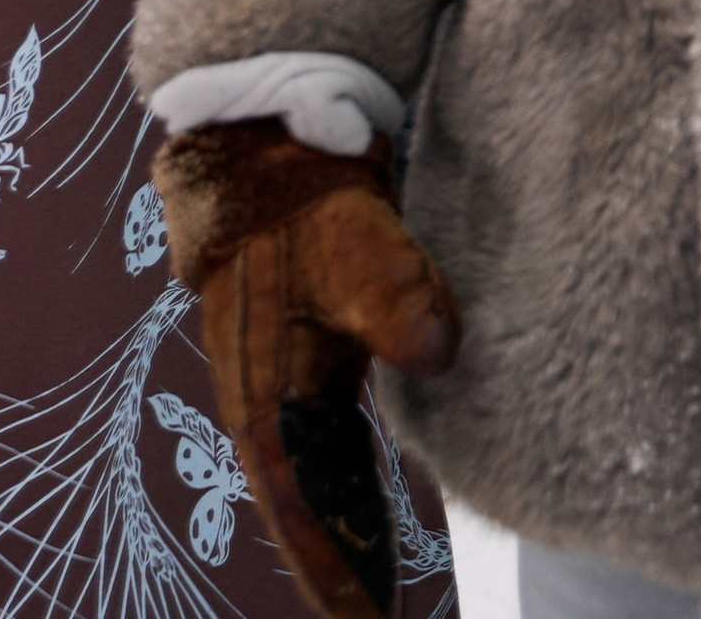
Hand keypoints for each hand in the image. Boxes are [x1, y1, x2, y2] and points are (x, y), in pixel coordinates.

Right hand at [155, 124, 459, 618]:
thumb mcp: (350, 235)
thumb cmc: (300, 186)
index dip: (328, 559)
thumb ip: (394, 292)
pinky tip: (375, 495)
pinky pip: (330, 430)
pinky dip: (351, 471)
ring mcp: (287, 365)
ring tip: (376, 583)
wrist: (271, 127)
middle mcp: (268, 386)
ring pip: (316, 465)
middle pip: (306, 493)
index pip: (299, 492)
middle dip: (336, 557)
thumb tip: (438, 349)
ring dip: (344, 518)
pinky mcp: (313, 341)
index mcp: (262, 377)